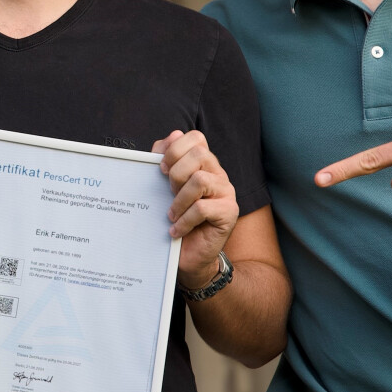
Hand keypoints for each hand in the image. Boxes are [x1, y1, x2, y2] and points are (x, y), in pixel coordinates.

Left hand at [152, 130, 237, 288]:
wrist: (188, 254)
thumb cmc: (176, 217)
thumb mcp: (165, 187)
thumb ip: (165, 159)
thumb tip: (170, 137)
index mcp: (203, 163)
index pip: (196, 137)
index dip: (176, 148)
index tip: (162, 168)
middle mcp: (218, 174)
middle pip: (199, 154)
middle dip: (176, 173)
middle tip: (168, 193)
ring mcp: (227, 192)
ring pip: (200, 180)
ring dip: (179, 199)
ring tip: (172, 214)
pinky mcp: (229, 212)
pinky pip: (202, 208)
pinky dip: (184, 220)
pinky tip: (177, 230)